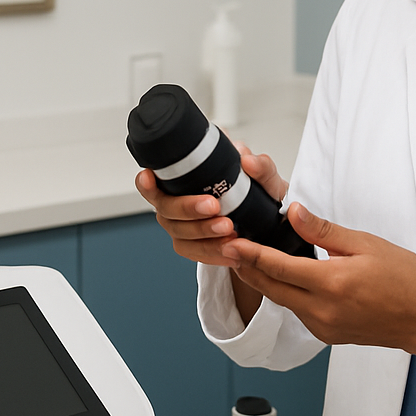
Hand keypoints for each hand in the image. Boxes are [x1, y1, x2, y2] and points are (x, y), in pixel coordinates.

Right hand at [133, 139, 288, 266]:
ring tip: (230, 231)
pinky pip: (196, 254)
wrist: (268, 224)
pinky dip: (213, 254)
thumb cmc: (257, 195)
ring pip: (181, 235)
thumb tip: (247, 160)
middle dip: (188, 208)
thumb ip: (261, 167)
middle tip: (214, 206)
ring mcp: (181, 228)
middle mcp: (175, 204)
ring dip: (204, 234)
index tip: (150, 177)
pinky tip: (231, 253)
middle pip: (166, 209)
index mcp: (183, 181)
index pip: (154, 181)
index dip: (146, 182)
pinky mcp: (193, 247)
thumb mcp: (265, 179)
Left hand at [224, 203, 415, 360]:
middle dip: (247, 268)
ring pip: (283, 301)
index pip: (278, 267)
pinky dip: (285, 294)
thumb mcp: (366, 244)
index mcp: (332, 283)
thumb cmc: (405, 280)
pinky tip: (283, 279)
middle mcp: (323, 310)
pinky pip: (298, 312)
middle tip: (229, 248)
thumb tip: (293, 212)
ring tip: (249, 260)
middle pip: (271, 288)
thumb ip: (323, 231)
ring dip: (264, 281)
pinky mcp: (327, 335)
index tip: (232, 241)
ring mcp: (323, 327)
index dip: (250, 253)